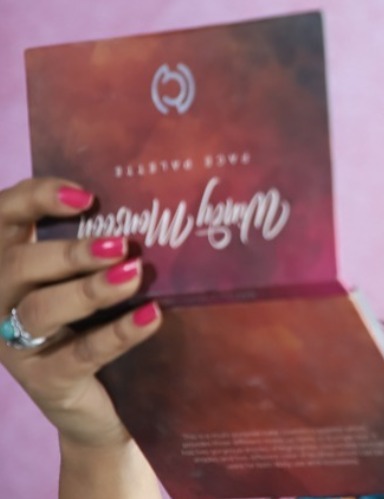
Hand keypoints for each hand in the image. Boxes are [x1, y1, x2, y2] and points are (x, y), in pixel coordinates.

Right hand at [0, 178, 161, 448]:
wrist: (100, 404)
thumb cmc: (94, 323)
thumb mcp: (87, 279)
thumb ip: (97, 246)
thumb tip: (142, 208)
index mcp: (7, 265)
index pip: (3, 218)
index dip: (36, 199)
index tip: (86, 196)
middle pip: (17, 266)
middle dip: (69, 251)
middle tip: (120, 244)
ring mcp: (16, 345)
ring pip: (38, 310)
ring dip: (88, 289)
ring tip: (132, 274)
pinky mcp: (46, 382)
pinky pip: (80, 353)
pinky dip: (119, 332)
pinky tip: (151, 315)